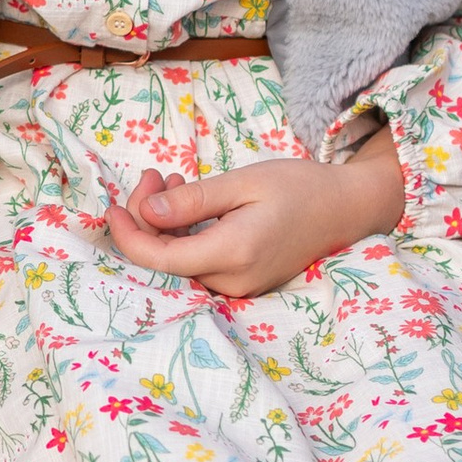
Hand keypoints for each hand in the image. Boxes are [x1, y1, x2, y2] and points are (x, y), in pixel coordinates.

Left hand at [105, 129, 405, 299]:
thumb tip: (145, 214)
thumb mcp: (243, 182)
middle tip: (155, 174)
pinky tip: (187, 202)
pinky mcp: (243, 283)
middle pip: (165, 260)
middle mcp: (233, 281)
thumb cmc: (299, 187)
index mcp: (232, 253)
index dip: (128, 235)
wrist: (346, 208)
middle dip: (147, 218)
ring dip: (164, 224)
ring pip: (180, 262)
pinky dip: (184, 234)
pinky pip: (199, 263)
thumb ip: (193, 201)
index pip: (159, 259)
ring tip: (170, 181)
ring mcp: (239, 287)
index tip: (114, 204)